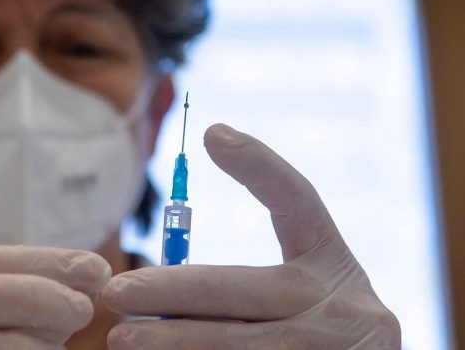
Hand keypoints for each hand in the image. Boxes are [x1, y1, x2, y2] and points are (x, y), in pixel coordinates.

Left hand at [100, 124, 400, 348]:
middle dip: (172, 290)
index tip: (212, 134)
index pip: (300, 204)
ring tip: (123, 337)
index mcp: (334, 268)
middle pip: (246, 285)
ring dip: (173, 341)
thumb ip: (241, 287)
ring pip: (239, 343)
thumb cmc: (307, 345)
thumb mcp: (297, 305)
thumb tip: (155, 275)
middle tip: (116, 291)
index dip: (260, 166)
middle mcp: (348, 306)